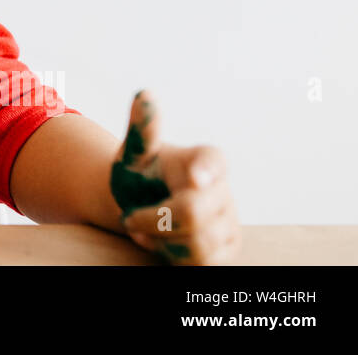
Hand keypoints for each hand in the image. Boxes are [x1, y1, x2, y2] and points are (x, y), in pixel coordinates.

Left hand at [112, 89, 239, 264]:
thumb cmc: (139, 175)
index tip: (194, 178)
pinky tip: (157, 243)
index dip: (207, 169)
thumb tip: (144, 93)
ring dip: (159, 239)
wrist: (138, 206)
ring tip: (142, 227)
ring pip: (198, 245)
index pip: (213, 161)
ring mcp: (228, 224)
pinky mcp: (225, 252)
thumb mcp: (134, 154)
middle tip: (129, 218)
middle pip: (192, 214)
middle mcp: (223, 191)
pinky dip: (170, 256)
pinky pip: (200, 264)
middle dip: (154, 219)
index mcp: (203, 160)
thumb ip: (142, 130)